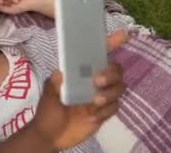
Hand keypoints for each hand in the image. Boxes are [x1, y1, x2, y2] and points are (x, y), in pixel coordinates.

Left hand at [31, 31, 128, 149]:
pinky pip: (114, 107)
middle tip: (97, 80)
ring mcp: (101, 96)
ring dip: (109, 92)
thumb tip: (60, 72)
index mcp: (80, 72)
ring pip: (119, 88)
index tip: (122, 35)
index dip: (110, 43)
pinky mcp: (104, 112)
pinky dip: (105, 110)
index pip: (97, 54)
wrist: (51, 136)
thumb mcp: (48, 94)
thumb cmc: (48, 110)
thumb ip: (54, 84)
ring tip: (94, 101)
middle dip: (111, 73)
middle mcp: (93, 81)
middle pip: (115, 70)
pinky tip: (91, 114)